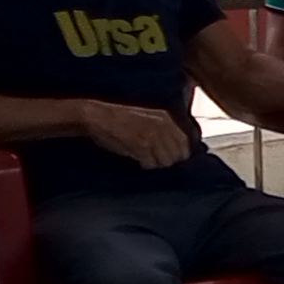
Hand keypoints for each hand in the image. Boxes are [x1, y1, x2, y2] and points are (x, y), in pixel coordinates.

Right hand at [74, 101, 192, 170]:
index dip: (181, 155)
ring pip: (167, 161)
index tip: (173, 160)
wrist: (97, 116)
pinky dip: (146, 167)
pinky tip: (139, 163)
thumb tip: (177, 150)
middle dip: (171, 162)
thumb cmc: (119, 120)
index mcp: (166, 118)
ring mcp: (153, 135)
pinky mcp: (141, 145)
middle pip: (179, 154)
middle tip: (159, 165)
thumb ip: (163, 130)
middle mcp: (163, 125)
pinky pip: (152, 164)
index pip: (186, 142)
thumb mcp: (147, 118)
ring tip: (147, 163)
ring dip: (158, 166)